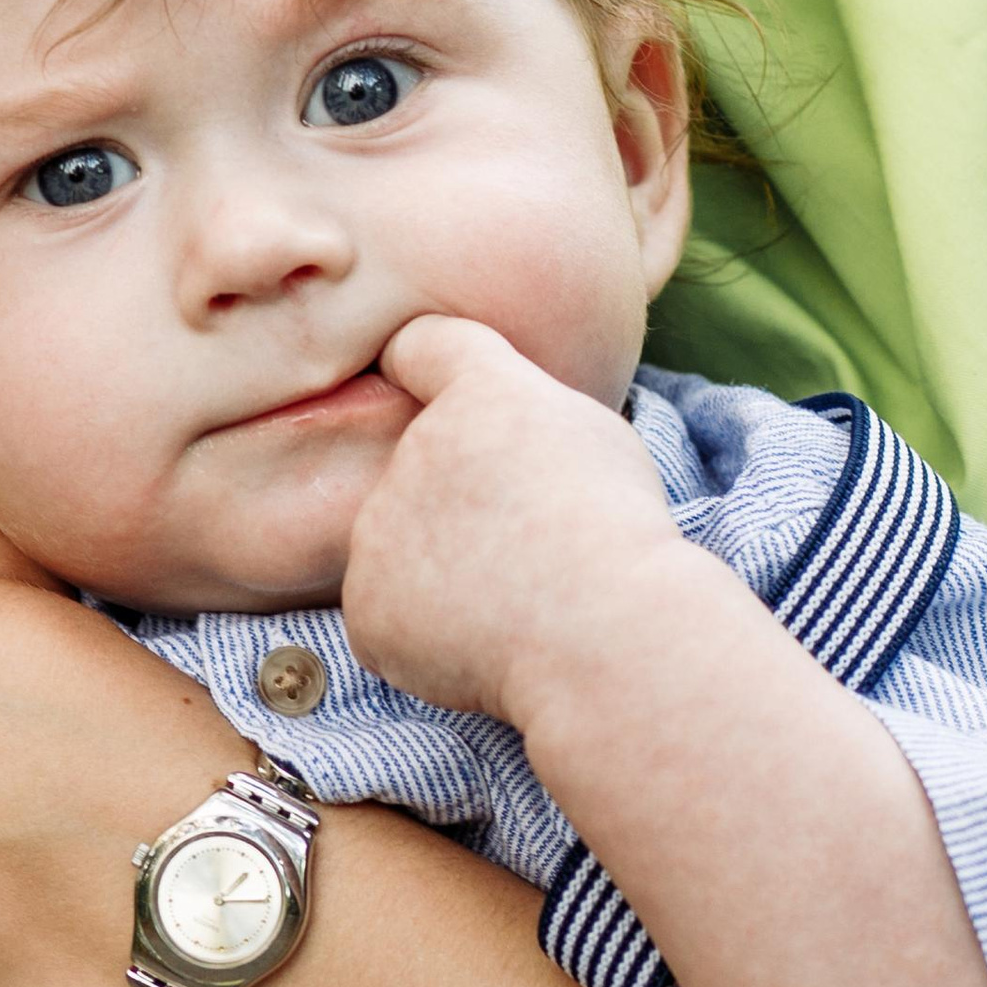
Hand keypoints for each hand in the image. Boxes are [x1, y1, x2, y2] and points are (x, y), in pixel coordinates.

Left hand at [342, 317, 678, 725]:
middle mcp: (413, 445)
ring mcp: (379, 526)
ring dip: (444, 570)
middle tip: (526, 548)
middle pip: (422, 469)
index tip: (427, 385)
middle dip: (459, 504)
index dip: (423, 364)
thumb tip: (490, 448)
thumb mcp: (594, 437)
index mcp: (477, 390)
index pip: (423, 346)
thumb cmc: (618, 533)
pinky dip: (429, 634)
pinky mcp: (367, 603)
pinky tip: (487, 639)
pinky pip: (393, 615)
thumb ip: (528, 418)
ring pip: (404, 547)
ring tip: (519, 600)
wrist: (604, 629)